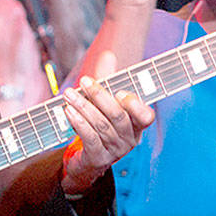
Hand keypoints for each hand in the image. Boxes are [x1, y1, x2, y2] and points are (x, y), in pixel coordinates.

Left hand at [60, 50, 155, 193]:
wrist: (86, 160)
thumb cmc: (99, 125)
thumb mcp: (103, 102)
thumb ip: (107, 79)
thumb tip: (107, 55)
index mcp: (137, 125)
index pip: (146, 116)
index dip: (135, 105)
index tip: (120, 91)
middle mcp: (129, 139)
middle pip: (118, 116)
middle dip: (100, 96)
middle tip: (84, 81)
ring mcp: (115, 151)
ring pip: (101, 126)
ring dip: (83, 107)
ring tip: (69, 94)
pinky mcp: (98, 158)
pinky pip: (90, 139)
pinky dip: (79, 123)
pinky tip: (69, 111)